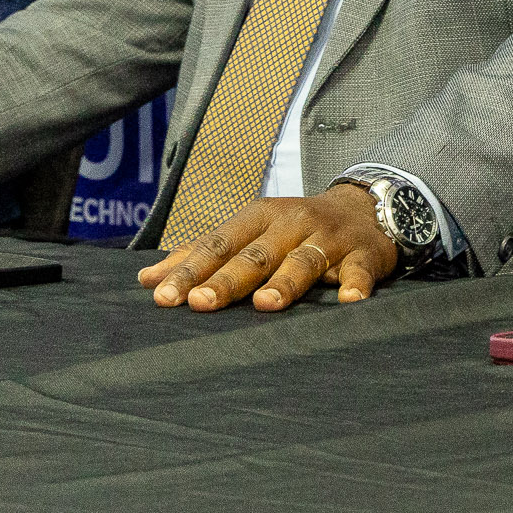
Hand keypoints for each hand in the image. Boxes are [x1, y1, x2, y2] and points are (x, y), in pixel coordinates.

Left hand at [138, 188, 399, 313]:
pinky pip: (360, 271)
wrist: (365, 209)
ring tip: (266, 303)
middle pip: (255, 255)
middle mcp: (292, 224)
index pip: (219, 244)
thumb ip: (202, 255)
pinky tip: (349, 300)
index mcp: (259, 218)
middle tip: (201, 302)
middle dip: (227, 279)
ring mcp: (329, 238)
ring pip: (304, 261)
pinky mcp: (364, 254)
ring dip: (285, 282)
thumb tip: (147, 280)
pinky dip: (356, 284)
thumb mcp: (249, 232)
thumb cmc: (294, 229)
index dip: (191, 270)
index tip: (164, 297)